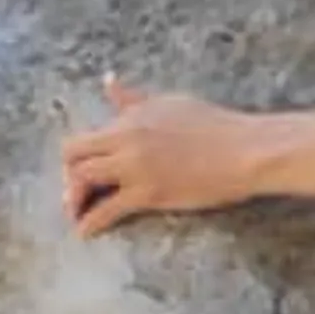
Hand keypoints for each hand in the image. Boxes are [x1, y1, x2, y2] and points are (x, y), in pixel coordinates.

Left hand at [64, 76, 258, 234]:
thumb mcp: (169, 104)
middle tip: (76, 195)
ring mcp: (136, 166)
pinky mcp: (149, 192)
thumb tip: (109, 81)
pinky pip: (107, 209)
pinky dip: (90, 222)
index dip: (75, 158)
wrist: (246, 151)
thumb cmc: (216, 126)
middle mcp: (126, 138)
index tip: (81, 173)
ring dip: (73, 199)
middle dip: (68, 177)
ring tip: (77, 215)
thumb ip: (133, 99)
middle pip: (73, 156)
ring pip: (83, 180)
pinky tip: (85, 232)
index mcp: (130, 117)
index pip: (83, 136)